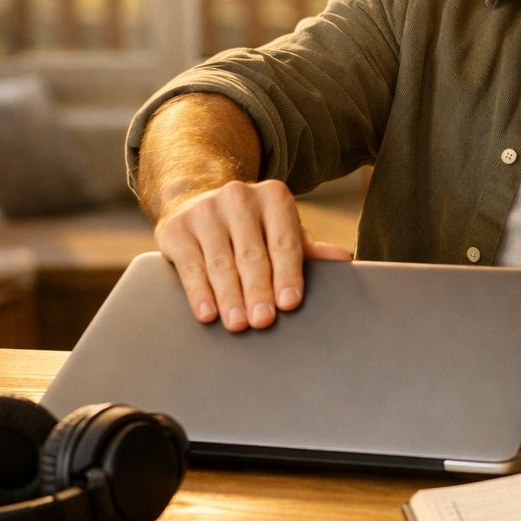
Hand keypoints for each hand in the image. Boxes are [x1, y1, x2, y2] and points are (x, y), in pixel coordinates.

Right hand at [153, 179, 352, 330]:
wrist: (197, 197)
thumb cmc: (251, 224)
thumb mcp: (280, 228)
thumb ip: (307, 247)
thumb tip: (344, 259)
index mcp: (273, 197)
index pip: (284, 242)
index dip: (287, 274)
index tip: (289, 303)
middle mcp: (239, 197)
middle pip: (252, 254)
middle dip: (258, 291)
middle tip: (263, 320)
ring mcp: (205, 211)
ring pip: (220, 262)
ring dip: (230, 297)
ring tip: (238, 324)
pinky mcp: (176, 228)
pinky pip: (191, 266)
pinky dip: (200, 292)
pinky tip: (208, 313)